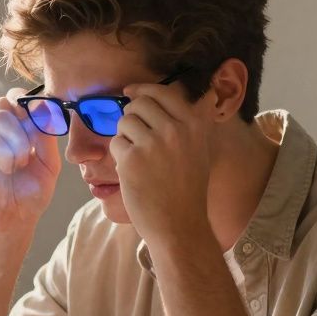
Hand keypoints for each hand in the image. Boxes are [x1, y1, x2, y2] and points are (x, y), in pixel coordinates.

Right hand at [0, 88, 61, 235]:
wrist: (13, 222)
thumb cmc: (29, 195)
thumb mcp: (48, 162)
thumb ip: (46, 135)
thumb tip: (42, 108)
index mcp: (10, 130)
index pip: (14, 98)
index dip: (29, 103)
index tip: (41, 126)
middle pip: (7, 104)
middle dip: (26, 126)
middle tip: (30, 152)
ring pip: (0, 118)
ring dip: (18, 142)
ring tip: (19, 165)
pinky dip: (6, 155)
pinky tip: (7, 170)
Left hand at [109, 83, 216, 245]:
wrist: (179, 225)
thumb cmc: (187, 188)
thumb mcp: (201, 149)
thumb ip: (195, 121)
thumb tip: (200, 93)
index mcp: (194, 124)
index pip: (162, 92)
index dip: (142, 90)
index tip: (130, 91)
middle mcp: (175, 129)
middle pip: (139, 105)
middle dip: (132, 118)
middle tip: (138, 139)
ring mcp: (152, 144)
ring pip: (124, 122)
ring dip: (126, 137)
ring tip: (139, 159)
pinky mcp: (131, 159)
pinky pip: (116, 143)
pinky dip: (120, 157)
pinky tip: (134, 172)